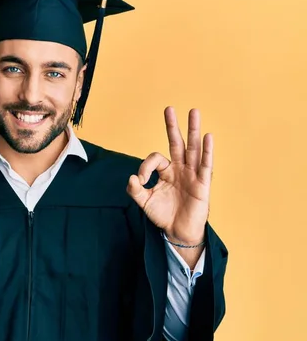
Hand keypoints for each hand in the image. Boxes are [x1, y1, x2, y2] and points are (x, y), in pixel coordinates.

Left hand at [126, 107, 212, 244]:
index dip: (145, 166)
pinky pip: (206, 165)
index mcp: (166, 171)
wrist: (177, 232)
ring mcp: (192, 174)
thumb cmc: (163, 215)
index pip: (155, 158)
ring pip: (193, 148)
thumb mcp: (144, 201)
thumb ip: (135, 190)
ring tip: (194, 111)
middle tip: (169, 108)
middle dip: (173, 126)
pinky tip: (208, 136)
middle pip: (177, 143)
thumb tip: (131, 178)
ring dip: (193, 130)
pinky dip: (207, 150)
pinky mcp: (202, 184)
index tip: (140, 180)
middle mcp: (180, 168)